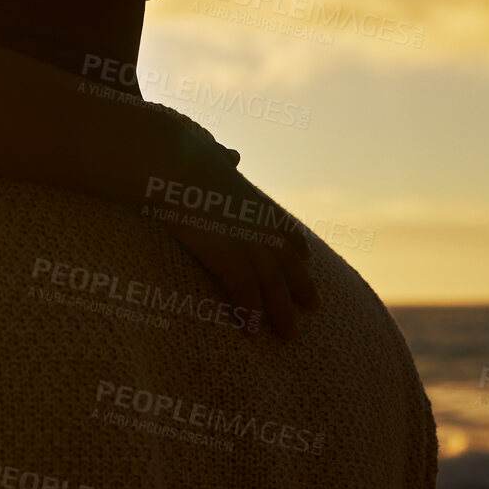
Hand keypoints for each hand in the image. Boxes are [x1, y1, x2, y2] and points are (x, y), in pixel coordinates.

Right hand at [155, 131, 320, 340]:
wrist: (173, 160)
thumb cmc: (180, 153)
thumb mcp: (209, 152)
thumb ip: (221, 156)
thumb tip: (231, 153)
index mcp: (250, 197)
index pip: (280, 224)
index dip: (294, 242)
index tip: (306, 255)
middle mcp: (255, 222)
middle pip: (286, 261)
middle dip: (301, 284)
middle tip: (315, 305)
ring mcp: (244, 240)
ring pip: (271, 284)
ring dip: (282, 312)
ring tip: (290, 335)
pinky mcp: (226, 254)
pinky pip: (243, 290)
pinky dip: (249, 312)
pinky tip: (252, 331)